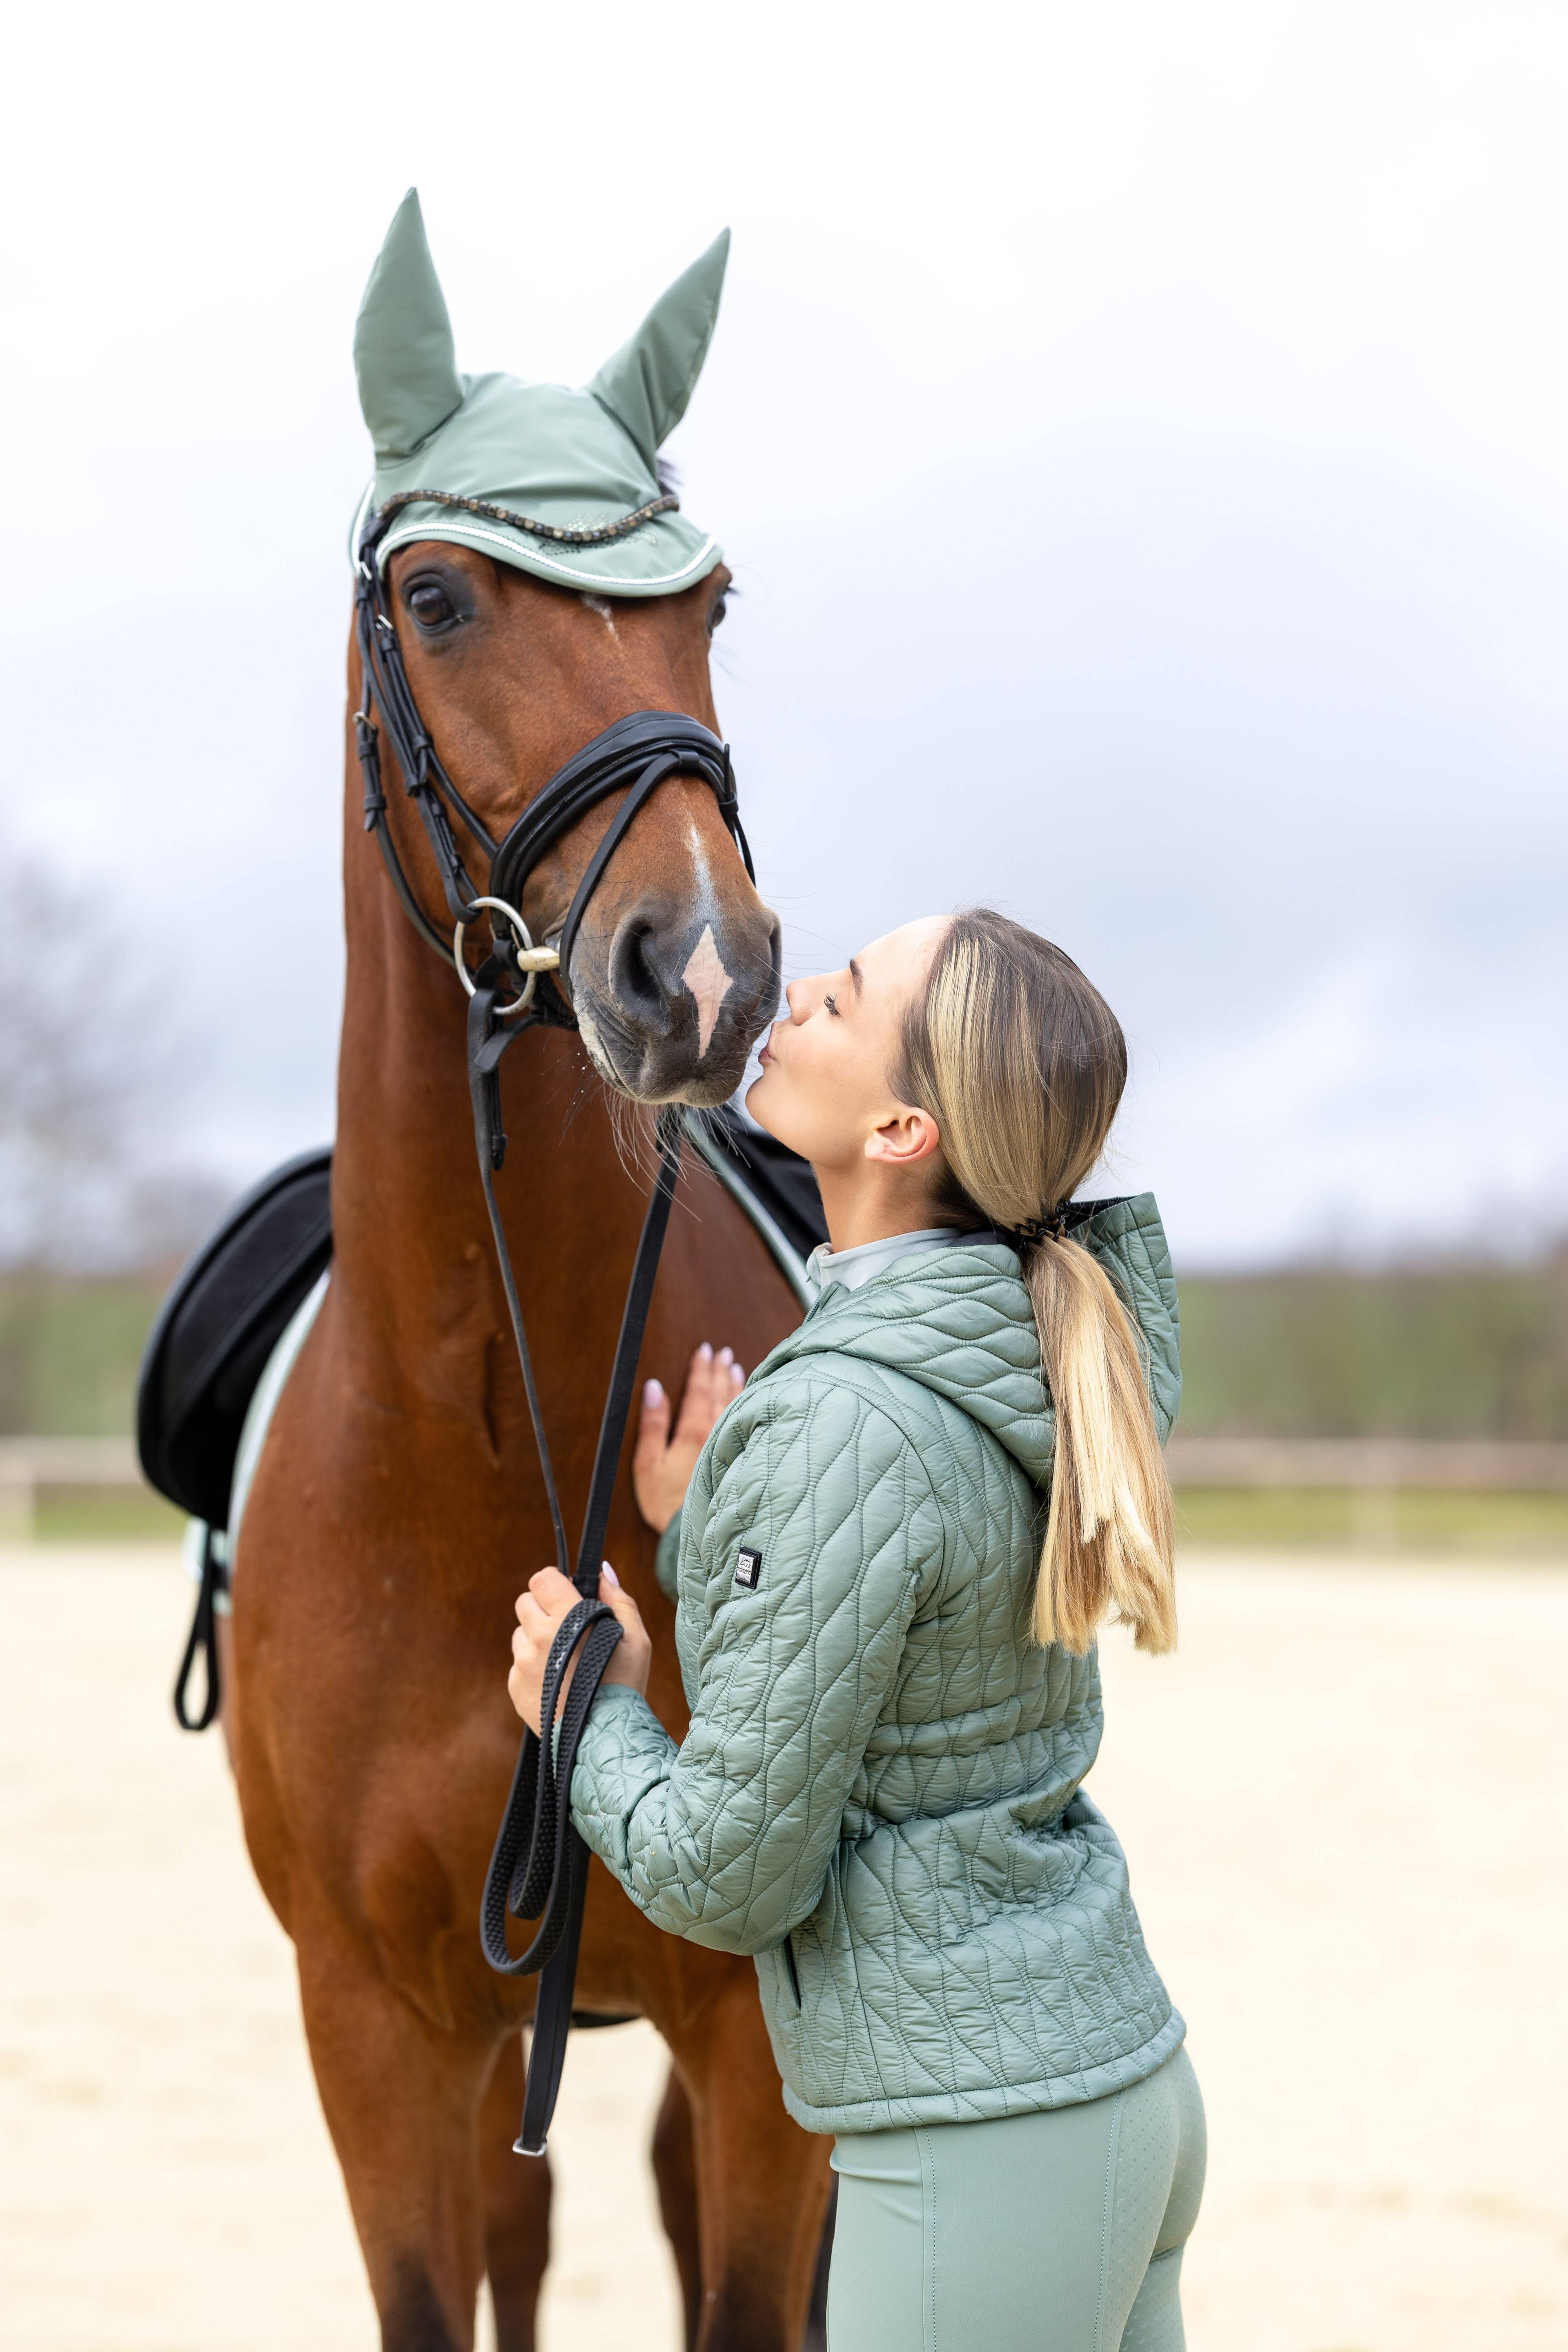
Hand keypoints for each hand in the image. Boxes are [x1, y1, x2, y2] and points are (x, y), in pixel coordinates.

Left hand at [508, 1564, 651, 1736]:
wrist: (604, 1738)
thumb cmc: (624, 1685)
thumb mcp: (636, 1638)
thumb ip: (618, 1598)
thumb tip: (602, 1570)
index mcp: (567, 1620)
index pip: (541, 1579)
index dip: (554, 1583)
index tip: (566, 1595)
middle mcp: (538, 1639)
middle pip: (525, 1601)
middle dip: (544, 1608)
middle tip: (567, 1628)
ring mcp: (522, 1664)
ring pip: (520, 1632)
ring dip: (537, 1638)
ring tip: (564, 1660)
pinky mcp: (514, 1686)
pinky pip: (517, 1662)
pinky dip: (532, 1665)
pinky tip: (556, 1680)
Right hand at [633, 1342, 744, 1532]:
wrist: (698, 1531)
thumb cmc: (668, 1501)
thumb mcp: (649, 1464)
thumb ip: (652, 1425)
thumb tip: (654, 1388)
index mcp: (694, 1430)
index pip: (699, 1390)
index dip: (701, 1368)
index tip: (705, 1349)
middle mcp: (717, 1432)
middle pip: (720, 1393)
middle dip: (720, 1370)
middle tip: (722, 1352)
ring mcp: (734, 1444)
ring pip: (737, 1404)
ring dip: (735, 1383)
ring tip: (736, 1366)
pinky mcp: (744, 1456)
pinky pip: (748, 1421)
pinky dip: (748, 1404)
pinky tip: (751, 1398)